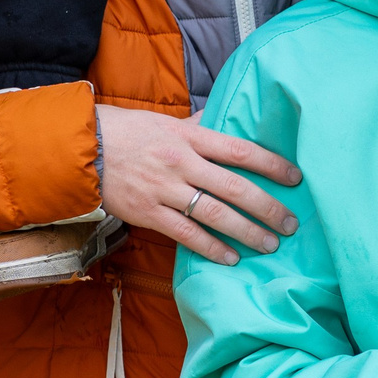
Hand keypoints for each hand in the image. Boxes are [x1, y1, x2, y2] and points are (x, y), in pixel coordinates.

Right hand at [96, 106, 300, 265]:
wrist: (82, 150)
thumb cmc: (127, 132)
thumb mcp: (166, 122)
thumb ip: (197, 127)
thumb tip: (224, 120)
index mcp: (189, 137)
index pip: (240, 150)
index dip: (271, 165)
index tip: (295, 177)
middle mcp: (181, 163)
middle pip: (234, 187)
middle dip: (267, 207)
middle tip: (291, 222)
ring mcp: (165, 190)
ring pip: (214, 215)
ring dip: (246, 232)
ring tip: (270, 244)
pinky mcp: (148, 213)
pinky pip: (186, 234)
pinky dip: (211, 248)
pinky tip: (231, 258)